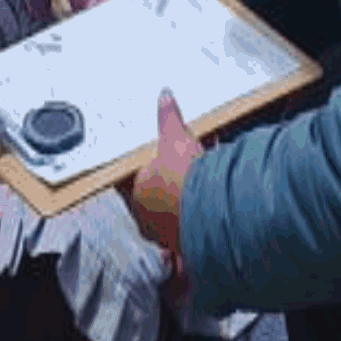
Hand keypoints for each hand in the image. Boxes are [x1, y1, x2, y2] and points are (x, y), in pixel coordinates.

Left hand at [126, 92, 200, 288]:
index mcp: (134, 194)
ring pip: (170, 214)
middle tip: (175, 171)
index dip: (139, 170)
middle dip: (164, 184)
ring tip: (195, 185)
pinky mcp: (189, 242)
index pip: (127, 181)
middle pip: (151, 198)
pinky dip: (196, 214)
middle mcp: (147, 219)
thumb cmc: (185, 181)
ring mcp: (167, 234)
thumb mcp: (175, 139)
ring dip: (180, 201)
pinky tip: (208, 203)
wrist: (213, 211)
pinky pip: (189, 225)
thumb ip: (169, 119)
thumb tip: (164, 98)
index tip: (147, 163)